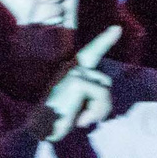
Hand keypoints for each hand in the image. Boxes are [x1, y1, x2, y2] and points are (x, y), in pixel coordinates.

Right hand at [36, 27, 120, 141]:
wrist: (39, 129)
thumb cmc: (57, 119)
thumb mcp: (77, 103)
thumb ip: (89, 94)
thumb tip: (106, 96)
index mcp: (72, 71)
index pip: (90, 52)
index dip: (104, 40)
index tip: (117, 28)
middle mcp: (72, 68)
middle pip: (106, 81)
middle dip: (103, 104)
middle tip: (87, 120)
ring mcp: (74, 72)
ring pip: (105, 89)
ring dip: (99, 110)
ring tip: (82, 120)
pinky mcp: (77, 81)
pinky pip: (101, 95)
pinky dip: (95, 111)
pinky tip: (79, 120)